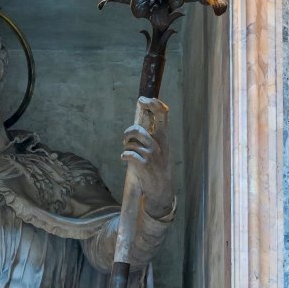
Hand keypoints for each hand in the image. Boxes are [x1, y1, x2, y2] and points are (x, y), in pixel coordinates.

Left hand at [121, 98, 173, 218]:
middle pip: (140, 129)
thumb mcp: (160, 148)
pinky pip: (128, 154)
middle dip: (129, 131)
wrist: (161, 188)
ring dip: (126, 146)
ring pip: (132, 143)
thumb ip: (152, 135)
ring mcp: (152, 154)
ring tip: (127, 150)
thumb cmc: (157, 165)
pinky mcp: (144, 164)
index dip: (153, 104)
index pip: (163, 115)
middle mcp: (159, 144)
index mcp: (163, 137)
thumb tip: (138, 123)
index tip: (143, 99)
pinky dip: (124, 155)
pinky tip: (125, 158)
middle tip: (126, 137)